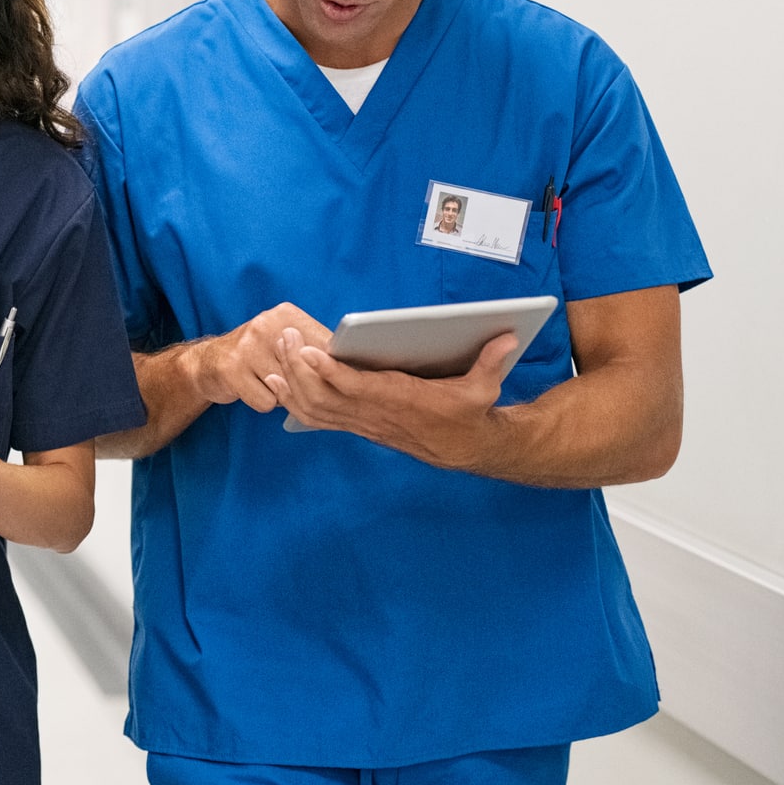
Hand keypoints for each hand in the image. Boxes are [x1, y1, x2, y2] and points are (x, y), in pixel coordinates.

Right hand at [190, 303, 333, 413]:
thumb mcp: (285, 341)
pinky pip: (267, 402)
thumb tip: (353, 368)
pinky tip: (253, 389)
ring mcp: (247, 346)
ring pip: (288, 389)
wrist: (208, 363)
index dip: (331, 369)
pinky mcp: (231, 370)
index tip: (335, 380)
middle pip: (307, 370)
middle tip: (296, 382)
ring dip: (283, 395)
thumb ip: (316, 347)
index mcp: (286, 314)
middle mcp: (266, 324)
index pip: (324, 346)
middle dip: (305, 384)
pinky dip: (264, 403)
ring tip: (269, 381)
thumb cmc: (258, 355)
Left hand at [265, 328, 520, 468]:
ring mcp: (363, 422)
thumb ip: (492, 361)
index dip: (331, 372)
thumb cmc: (469, 412)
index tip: (309, 351)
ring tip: (275, 352)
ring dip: (291, 382)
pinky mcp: (357, 425)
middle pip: (326, 395)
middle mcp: (376, 414)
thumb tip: (508, 336)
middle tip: (283, 338)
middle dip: (300, 368)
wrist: (463, 448)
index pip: (358, 388)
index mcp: (401, 401)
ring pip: (315, 408)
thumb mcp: (485, 388)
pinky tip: (275, 382)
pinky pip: (316, 417)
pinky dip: (292, 401)